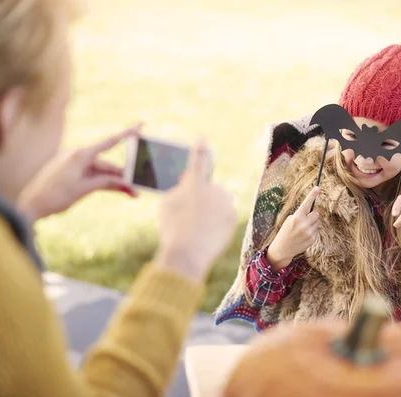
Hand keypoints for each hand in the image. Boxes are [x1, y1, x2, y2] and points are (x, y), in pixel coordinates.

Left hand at [17, 124, 140, 221]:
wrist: (30, 205)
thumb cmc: (54, 196)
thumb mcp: (84, 189)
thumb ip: (105, 182)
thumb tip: (125, 183)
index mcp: (80, 154)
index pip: (109, 141)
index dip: (127, 133)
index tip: (141, 125)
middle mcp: (78, 155)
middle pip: (108, 163)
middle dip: (123, 176)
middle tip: (137, 188)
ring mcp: (75, 164)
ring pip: (102, 172)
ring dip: (115, 182)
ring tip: (131, 194)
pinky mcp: (72, 172)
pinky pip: (92, 175)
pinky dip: (104, 182)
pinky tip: (117, 190)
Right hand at [154, 140, 237, 282]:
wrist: (188, 253)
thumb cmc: (172, 227)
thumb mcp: (167, 204)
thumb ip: (178, 190)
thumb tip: (187, 182)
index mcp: (194, 182)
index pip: (198, 160)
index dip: (199, 149)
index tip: (202, 138)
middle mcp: (213, 188)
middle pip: (209, 187)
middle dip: (203, 195)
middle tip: (192, 214)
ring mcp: (225, 202)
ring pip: (220, 200)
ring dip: (213, 207)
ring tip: (199, 225)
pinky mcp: (233, 216)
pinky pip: (225, 214)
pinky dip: (219, 220)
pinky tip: (208, 231)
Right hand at [266, 187, 320, 270]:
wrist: (283, 248)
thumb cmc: (286, 231)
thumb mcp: (289, 220)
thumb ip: (300, 215)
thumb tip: (313, 212)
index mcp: (296, 217)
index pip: (306, 204)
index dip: (312, 195)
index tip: (317, 188)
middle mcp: (304, 225)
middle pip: (316, 214)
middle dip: (312, 215)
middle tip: (305, 219)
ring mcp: (309, 233)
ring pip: (317, 222)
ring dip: (312, 223)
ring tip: (303, 229)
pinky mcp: (312, 239)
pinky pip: (317, 230)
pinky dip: (312, 231)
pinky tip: (304, 235)